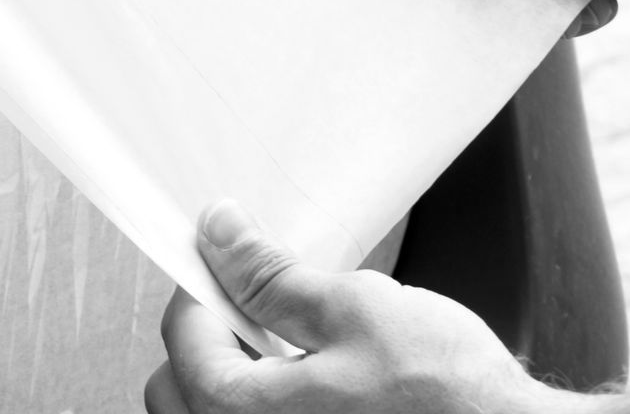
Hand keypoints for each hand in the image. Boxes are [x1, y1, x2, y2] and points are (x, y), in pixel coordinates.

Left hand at [146, 201, 571, 413]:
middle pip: (177, 386)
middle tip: (257, 305)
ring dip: (230, 376)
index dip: (206, 282)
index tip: (233, 259)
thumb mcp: (357, 310)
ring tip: (288, 349)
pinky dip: (262, 407)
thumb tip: (220, 234)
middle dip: (209, 336)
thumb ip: (273, 276)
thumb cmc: (452, 399)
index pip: (182, 333)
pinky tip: (309, 388)